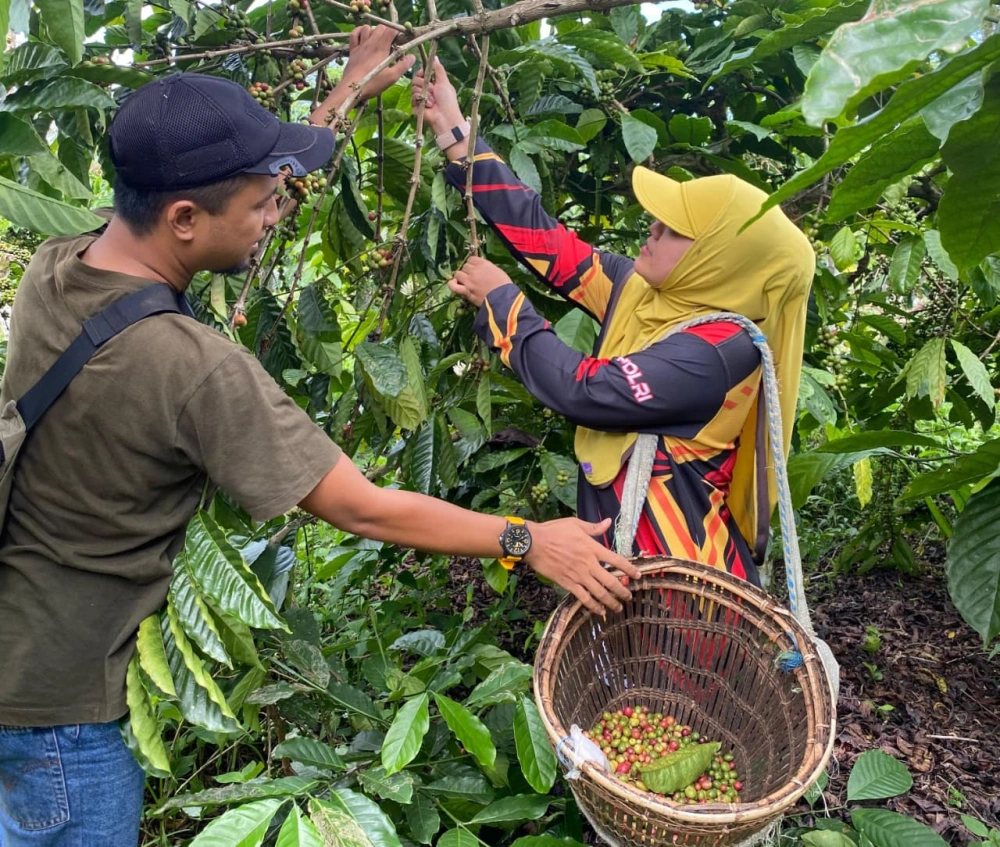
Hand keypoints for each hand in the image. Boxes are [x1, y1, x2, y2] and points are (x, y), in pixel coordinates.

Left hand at [343, 25, 414, 99]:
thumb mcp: (392, 77)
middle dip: (388, 31)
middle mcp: (371, 42)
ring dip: (374, 31)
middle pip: (380, 27)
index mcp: (381, 47)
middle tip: (391, 43)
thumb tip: (412, 57)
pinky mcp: (353, 50)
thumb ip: (403, 66)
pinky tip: (363, 36)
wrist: (352, 88)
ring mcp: (360, 45)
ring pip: (367, 28)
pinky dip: (359, 32)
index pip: (391, 30)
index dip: (398, 32)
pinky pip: (354, 34)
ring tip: (378, 40)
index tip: (401, 41)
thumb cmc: (373, 83)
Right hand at [412, 57, 462, 134]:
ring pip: (413, 88)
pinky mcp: (415, 107)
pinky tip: (428, 106)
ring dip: (424, 93)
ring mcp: (419, 99)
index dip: (422, 72)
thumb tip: (435, 56)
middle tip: (432, 90)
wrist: (445, 118)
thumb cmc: (448, 101)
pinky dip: (421, 101)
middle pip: (415, 79)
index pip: (420, 73)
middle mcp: (425, 90)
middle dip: (424, 84)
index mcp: (432, 83)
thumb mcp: (444, 82)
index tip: (424, 74)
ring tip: (432, 101)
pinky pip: (413, 98)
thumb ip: (438, 69)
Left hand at [448, 255, 512, 306]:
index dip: (472, 264)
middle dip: (467, 271)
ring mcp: (469, 281)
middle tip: (472, 277)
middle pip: (465, 266)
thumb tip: (482, 268)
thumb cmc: (504, 285)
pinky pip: (454, 287)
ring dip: (460, 277)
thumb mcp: (498, 271)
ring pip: (458, 274)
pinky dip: (452, 285)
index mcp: (483, 264)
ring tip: (465, 282)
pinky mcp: (467, 292)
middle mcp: (474, 270)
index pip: (471, 259)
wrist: (503, 297)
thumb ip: (488, 268)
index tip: (476, 268)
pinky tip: (453, 284)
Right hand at [525, 517, 640, 615]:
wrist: (534, 543)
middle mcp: (589, 564)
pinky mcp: (568, 583)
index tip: (638, 575)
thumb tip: (609, 522)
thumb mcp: (576, 524)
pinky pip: (584, 598)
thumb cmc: (554, 530)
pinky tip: (600, 611)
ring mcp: (578, 575)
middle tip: (629, 597)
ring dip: (611, 602)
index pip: (617, 560)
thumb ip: (594, 527)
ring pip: (600, 593)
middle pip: (611, 581)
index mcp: (592, 548)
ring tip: (618, 608)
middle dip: (622, 591)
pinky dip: (593, 606)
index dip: (630, 569)